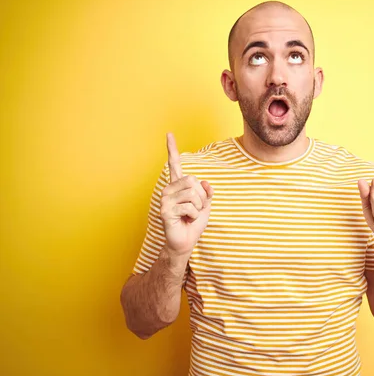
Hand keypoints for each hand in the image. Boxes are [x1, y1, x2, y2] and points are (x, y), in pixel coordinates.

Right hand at [160, 133, 213, 258]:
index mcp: (177, 186)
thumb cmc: (194, 223)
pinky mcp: (165, 210)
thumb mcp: (206, 205)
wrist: (185, 242)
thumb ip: (207, 192)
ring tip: (190, 215)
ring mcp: (165, 199)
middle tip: (195, 209)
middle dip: (202, 197)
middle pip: (193, 181)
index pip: (175, 164)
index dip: (172, 149)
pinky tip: (185, 221)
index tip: (169, 133)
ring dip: (198, 208)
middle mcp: (169, 189)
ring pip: (193, 194)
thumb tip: (204, 182)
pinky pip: (189, 207)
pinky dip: (194, 216)